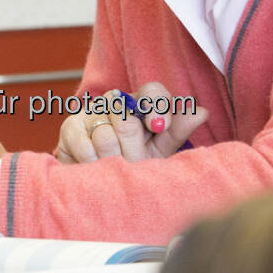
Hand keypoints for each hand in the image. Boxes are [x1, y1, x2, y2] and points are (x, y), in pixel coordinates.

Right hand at [54, 83, 206, 162]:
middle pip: (126, 115)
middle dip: (133, 147)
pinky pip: (84, 143)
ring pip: (105, 134)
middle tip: (133, 161)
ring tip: (114, 166)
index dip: (157, 107)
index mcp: (142, 103)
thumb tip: (201, 111)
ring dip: (112, 158)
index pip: (152, 91)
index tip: (159, 128)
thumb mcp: (161, 151)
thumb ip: (178, 131)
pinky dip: (92, 160)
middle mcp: (116, 101)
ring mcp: (91, 112)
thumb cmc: (137, 162)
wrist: (102, 182)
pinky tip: (96, 166)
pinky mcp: (70, 127)